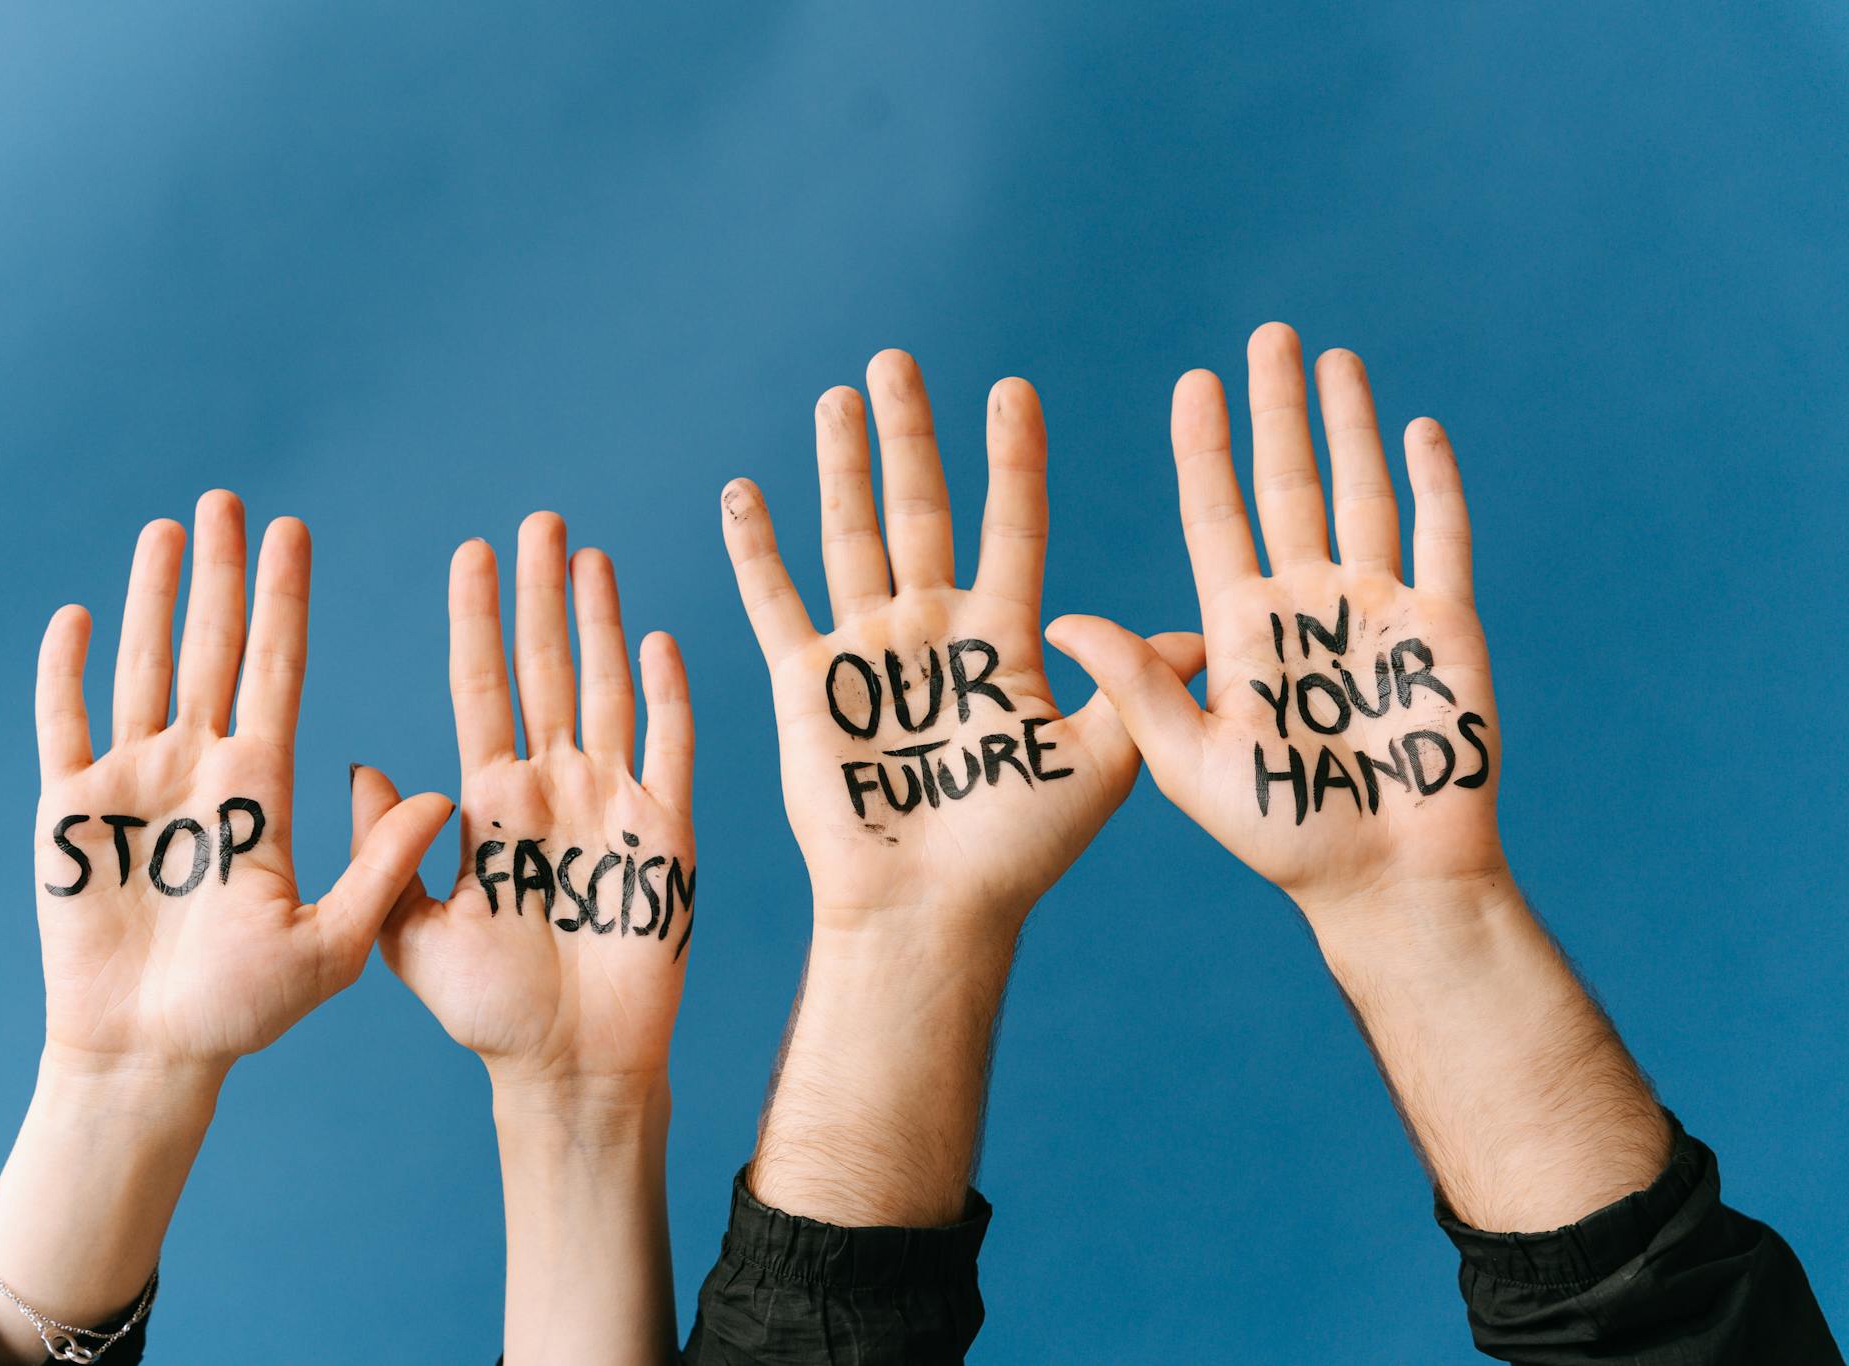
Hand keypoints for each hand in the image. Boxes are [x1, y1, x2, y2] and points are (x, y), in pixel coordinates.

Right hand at [0, 491, 449, 1364]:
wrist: (153, 1058)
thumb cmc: (245, 1013)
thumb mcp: (334, 941)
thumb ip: (384, 868)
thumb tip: (447, 794)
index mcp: (261, 788)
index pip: (277, 669)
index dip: (285, 601)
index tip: (293, 532)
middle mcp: (200, 770)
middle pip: (213, 649)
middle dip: (222, 574)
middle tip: (228, 499)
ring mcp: (133, 783)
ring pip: (142, 667)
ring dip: (152, 599)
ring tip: (167, 530)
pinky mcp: (67, 813)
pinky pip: (63, 725)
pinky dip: (65, 673)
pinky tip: (77, 615)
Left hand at [354, 513, 693, 1090]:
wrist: (570, 1067)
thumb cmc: (492, 1013)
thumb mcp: (407, 934)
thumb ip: (381, 854)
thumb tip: (351, 763)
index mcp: (489, 803)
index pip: (481, 687)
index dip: (477, 620)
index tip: (470, 553)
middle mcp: (551, 788)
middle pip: (547, 670)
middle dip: (541, 596)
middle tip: (538, 522)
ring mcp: (612, 804)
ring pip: (606, 690)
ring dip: (601, 624)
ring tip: (591, 557)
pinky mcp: (666, 833)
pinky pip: (671, 748)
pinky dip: (667, 696)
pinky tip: (658, 641)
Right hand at [720, 349, 1202, 936]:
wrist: (933, 910)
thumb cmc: (1018, 851)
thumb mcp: (1103, 764)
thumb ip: (1139, 688)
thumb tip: (1199, 629)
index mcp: (1000, 638)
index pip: (1009, 526)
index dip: (1011, 460)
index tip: (1013, 390)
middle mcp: (932, 629)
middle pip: (919, 510)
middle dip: (909, 436)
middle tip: (898, 361)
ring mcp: (867, 651)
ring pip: (849, 536)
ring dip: (841, 467)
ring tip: (837, 397)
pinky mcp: (809, 685)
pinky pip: (776, 604)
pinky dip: (757, 550)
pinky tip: (744, 490)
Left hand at [1048, 324, 1504, 918]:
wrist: (1388, 884)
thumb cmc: (1285, 837)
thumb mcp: (1188, 761)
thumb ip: (1134, 684)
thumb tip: (1059, 617)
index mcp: (1242, 631)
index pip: (1218, 517)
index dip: (1207, 450)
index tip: (1193, 384)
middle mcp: (1308, 606)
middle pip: (1288, 484)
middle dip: (1277, 410)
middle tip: (1266, 336)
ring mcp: (1380, 611)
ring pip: (1362, 492)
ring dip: (1350, 424)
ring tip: (1332, 356)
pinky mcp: (1447, 627)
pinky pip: (1442, 537)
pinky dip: (1434, 481)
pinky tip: (1417, 426)